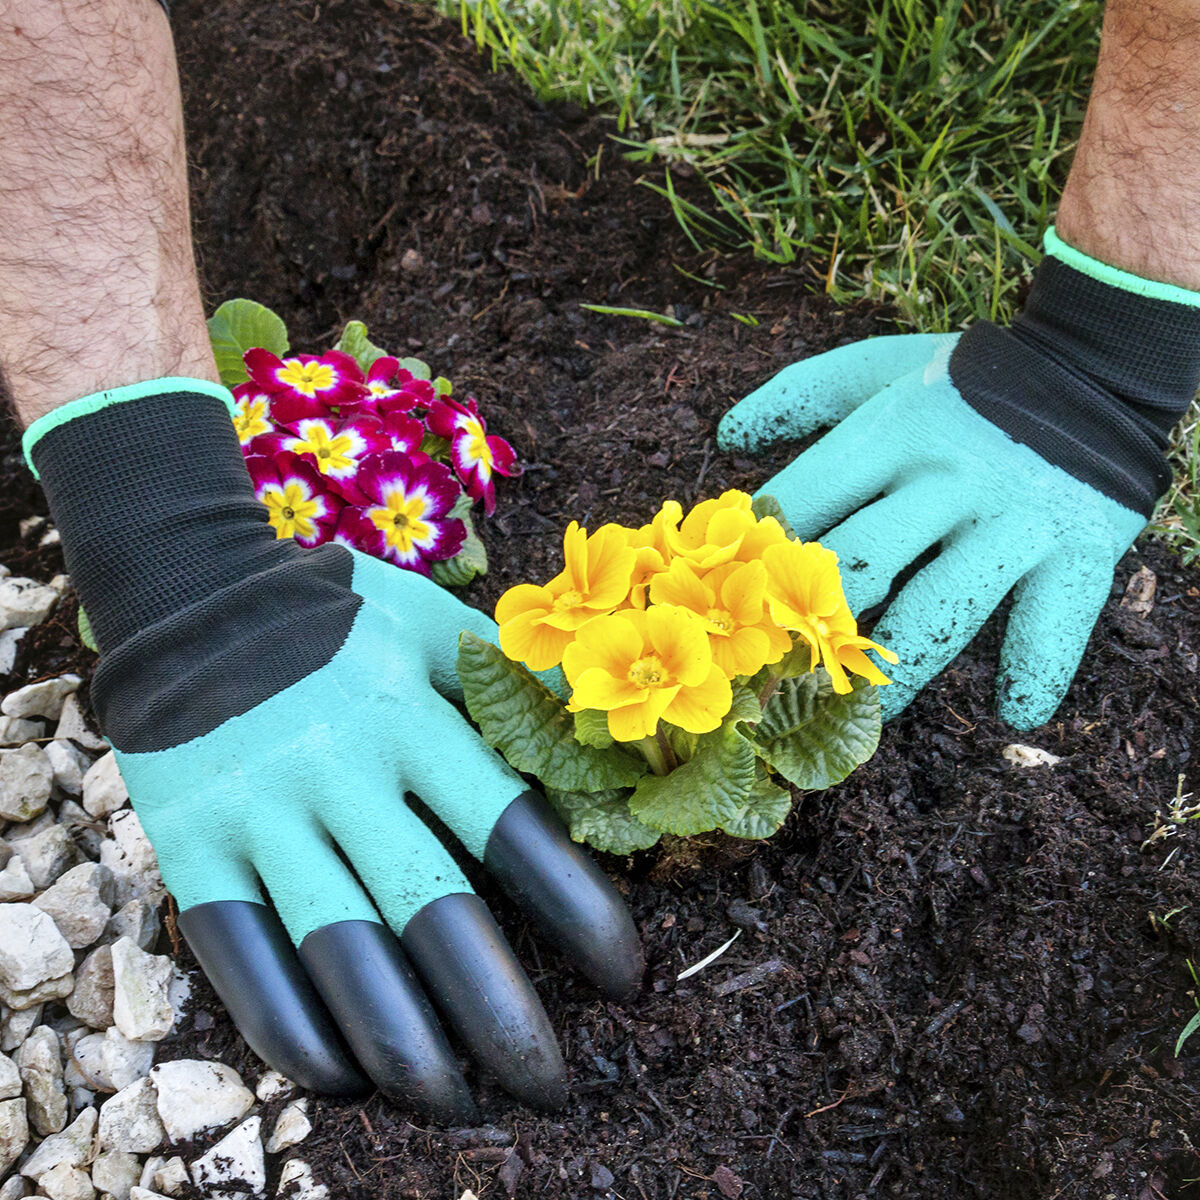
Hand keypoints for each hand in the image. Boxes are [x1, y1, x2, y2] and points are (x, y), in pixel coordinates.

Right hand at [28, 384, 642, 1122]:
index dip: (580, 914)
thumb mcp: (434, 626)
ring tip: (461, 1105)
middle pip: (433, 912)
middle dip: (501, 1015)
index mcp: (413, 713)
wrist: (191, 596)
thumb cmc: (339, 615)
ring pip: (339, 953)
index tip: (628, 980)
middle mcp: (341, 768)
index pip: (516, 828)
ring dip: (405, 1048)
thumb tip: (610, 740)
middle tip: (553, 1086)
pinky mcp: (194, 848)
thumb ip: (516, 686)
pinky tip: (347, 1079)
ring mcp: (261, 812)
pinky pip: (241, 958)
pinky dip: (292, 1032)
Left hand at [717, 257, 1185, 728]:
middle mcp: (947, 477)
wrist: (1094, 361)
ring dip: (902, 668)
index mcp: (891, 433)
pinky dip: (1036, 666)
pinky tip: (1014, 711)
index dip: (765, 553)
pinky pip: (1055, 617)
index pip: (808, 499)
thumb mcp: (880, 370)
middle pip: (864, 562)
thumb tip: (725, 438)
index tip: (736, 602)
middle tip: (782, 676)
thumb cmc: (965, 379)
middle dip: (815, 623)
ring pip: (943, 606)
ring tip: (875, 711)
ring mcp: (1014, 517)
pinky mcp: (1080, 548)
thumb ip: (801, 396)